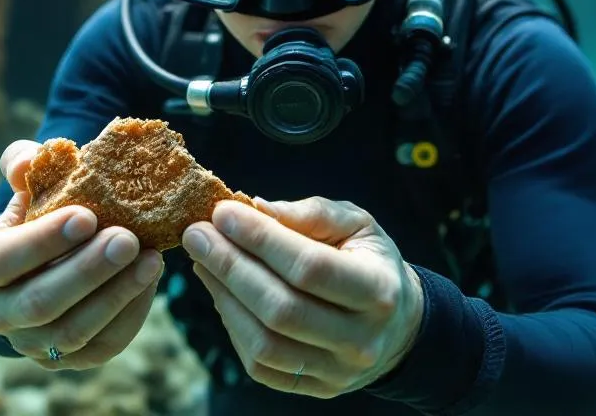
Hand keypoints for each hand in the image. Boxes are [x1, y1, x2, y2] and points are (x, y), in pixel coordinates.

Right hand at [0, 140, 164, 369]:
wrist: (41, 264)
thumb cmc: (34, 216)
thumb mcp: (25, 188)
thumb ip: (24, 165)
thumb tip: (29, 161)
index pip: (4, 261)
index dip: (43, 241)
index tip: (87, 215)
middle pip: (40, 302)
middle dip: (88, 271)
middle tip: (128, 239)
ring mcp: (31, 343)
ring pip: (73, 330)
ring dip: (115, 294)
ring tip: (152, 259)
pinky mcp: (67, 360)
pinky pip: (102, 345)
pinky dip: (130, 314)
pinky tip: (151, 280)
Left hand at [182, 196, 423, 397]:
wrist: (398, 323)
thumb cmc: (369, 261)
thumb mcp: (357, 224)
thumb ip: (312, 214)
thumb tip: (257, 208)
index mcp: (378, 290)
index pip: (309, 268)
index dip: (260, 240)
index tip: (222, 212)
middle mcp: (361, 340)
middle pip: (281, 309)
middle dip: (229, 266)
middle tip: (197, 235)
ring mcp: (338, 371)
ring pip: (265, 343)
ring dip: (223, 298)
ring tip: (203, 261)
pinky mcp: (316, 388)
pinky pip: (261, 366)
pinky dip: (233, 327)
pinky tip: (222, 293)